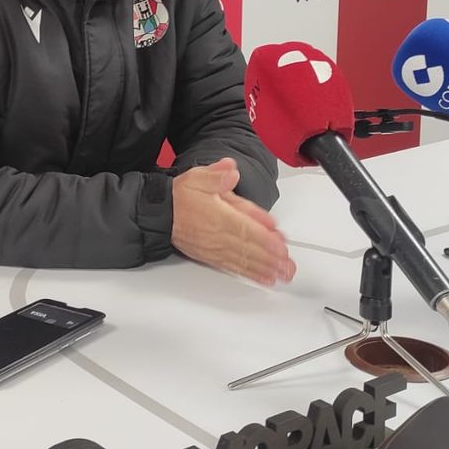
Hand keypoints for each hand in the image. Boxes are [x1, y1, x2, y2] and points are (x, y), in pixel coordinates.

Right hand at [171, 158, 295, 286]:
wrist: (159, 214)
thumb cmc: (180, 197)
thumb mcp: (197, 177)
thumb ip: (216, 175)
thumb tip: (230, 170)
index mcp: (218, 216)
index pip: (246, 229)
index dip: (265, 239)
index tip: (281, 246)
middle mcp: (217, 236)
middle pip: (249, 249)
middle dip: (271, 259)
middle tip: (288, 266)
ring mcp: (215, 249)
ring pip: (243, 261)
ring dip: (264, 269)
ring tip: (281, 275)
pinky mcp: (211, 258)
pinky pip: (233, 268)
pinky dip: (249, 274)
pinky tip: (262, 277)